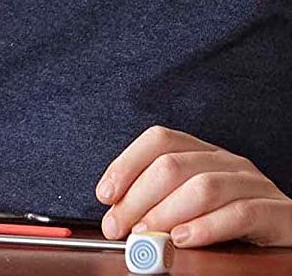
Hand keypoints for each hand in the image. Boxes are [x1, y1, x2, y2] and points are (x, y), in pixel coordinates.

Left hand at [96, 124, 291, 246]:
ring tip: (148, 235)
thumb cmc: (233, 224)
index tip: (105, 194)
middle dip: (138, 197)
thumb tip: (116, 214)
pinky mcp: (277, 213)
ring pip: (202, 187)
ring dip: (167, 213)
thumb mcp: (192, 205)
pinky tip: (184, 239)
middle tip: (119, 226)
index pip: (159, 141)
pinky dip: (207, 227)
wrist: (287, 238)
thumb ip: (159, 204)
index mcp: (203, 153)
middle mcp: (227, 162)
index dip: (127, 164)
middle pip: (173, 166)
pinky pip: (240, 214)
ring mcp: (254, 184)